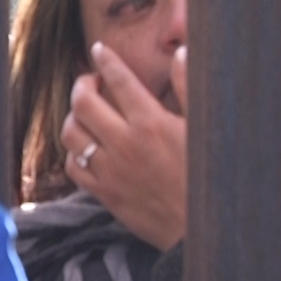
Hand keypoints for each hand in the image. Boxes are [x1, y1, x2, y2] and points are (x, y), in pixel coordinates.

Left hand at [61, 43, 187, 249]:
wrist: (202, 229)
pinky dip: (74, 152)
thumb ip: (189, 88)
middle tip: (91, 82)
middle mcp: (125, 143)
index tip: (100, 50)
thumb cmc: (209, 176)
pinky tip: (86, 147)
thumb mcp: (204, 128)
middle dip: (82, 84)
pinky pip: (73, 167)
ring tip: (86, 112)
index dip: (106, 60)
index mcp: (151, 123)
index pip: (119, 80)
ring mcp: (110, 170)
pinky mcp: (104, 193)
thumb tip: (182, 53)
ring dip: (74, 116)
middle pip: (83, 102)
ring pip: (71, 133)